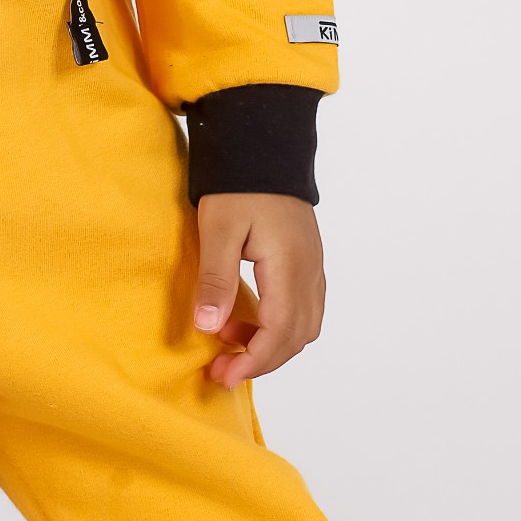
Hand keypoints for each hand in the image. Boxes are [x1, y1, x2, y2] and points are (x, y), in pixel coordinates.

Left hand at [191, 192, 324, 389]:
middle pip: (295, 337)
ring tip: (229, 344)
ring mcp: (313, 265)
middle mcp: (310, 271)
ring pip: (303, 326)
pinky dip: (279, 326)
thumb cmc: (238, 183)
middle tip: (219, 370)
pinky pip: (304, 308)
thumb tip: (207, 328)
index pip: (279, 333)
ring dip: (270, 344)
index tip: (221, 376)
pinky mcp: (308, 259)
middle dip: (259, 361)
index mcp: (289, 267)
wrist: (261, 144)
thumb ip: (215, 279)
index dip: (252, 361)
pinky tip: (249, 321)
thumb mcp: (217, 228)